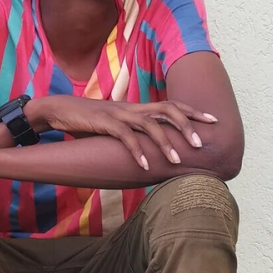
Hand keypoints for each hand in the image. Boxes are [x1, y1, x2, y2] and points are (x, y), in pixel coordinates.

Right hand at [28, 95, 216, 168]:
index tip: (213, 121)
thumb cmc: (88, 122)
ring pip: (150, 125)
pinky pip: (126, 137)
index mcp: (137, 107)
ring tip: (177, 161)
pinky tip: (145, 167)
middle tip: (202, 143)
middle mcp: (132, 108)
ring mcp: (119, 114)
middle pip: (167, 110)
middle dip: (187, 125)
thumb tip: (150, 150)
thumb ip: (133, 133)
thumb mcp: (115, 126)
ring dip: (166, 143)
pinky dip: (137, 152)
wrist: (59, 110)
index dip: (192, 112)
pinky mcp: (104, 123)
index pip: (171, 105)